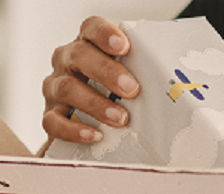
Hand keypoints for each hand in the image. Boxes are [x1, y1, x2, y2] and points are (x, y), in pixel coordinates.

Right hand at [42, 16, 142, 143]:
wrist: (82, 119)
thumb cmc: (111, 92)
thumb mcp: (125, 74)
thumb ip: (140, 70)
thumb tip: (174, 78)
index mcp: (86, 44)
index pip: (91, 28)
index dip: (106, 35)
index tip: (124, 47)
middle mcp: (66, 62)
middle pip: (79, 55)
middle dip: (106, 72)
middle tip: (132, 90)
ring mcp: (54, 88)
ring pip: (66, 88)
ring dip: (95, 104)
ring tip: (120, 118)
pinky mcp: (49, 115)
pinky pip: (53, 121)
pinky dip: (74, 130)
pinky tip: (95, 135)